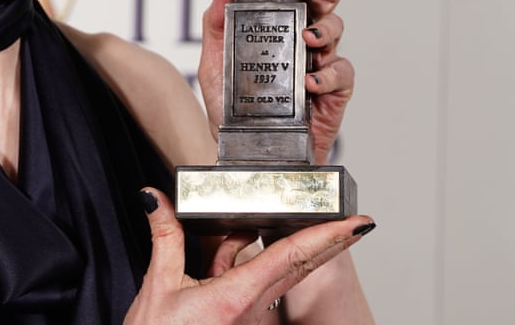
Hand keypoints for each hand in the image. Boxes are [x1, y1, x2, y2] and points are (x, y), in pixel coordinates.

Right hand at [124, 188, 374, 324]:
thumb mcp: (159, 287)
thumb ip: (165, 237)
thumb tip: (157, 201)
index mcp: (238, 297)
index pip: (292, 257)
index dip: (327, 236)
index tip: (357, 224)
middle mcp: (253, 311)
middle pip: (300, 265)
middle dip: (327, 241)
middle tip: (355, 222)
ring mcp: (251, 319)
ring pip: (272, 273)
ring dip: (263, 249)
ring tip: (233, 233)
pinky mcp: (243, 322)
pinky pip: (255, 287)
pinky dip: (242, 265)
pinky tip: (220, 256)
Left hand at [196, 0, 354, 164]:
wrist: (239, 151)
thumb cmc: (229, 108)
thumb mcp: (214, 63)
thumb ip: (215, 26)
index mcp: (278, 30)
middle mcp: (302, 44)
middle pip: (326, 8)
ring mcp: (319, 68)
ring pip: (337, 35)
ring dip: (327, 31)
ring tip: (309, 37)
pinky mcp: (332, 95)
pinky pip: (342, 76)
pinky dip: (329, 76)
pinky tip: (310, 82)